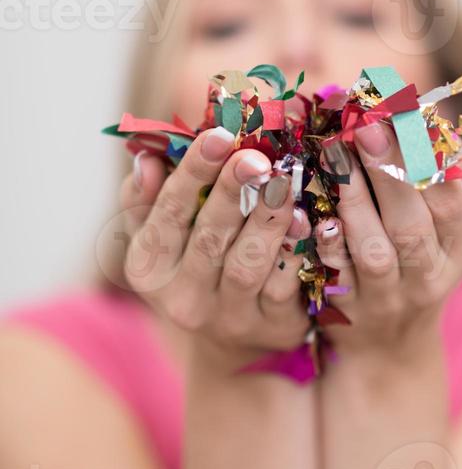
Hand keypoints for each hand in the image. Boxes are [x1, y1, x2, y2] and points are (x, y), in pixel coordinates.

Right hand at [117, 126, 310, 369]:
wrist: (233, 335)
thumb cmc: (193, 259)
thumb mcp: (160, 231)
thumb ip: (146, 194)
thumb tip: (147, 159)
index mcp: (149, 266)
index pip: (167, 213)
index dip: (193, 172)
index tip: (218, 134)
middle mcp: (183, 298)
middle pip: (208, 239)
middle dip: (231, 192)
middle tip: (254, 156)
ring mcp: (229, 318)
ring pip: (247, 265)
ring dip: (266, 220)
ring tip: (284, 181)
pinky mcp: (272, 328)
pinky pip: (285, 288)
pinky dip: (295, 252)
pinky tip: (307, 219)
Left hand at [315, 121, 461, 362]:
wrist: (389, 345)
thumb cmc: (413, 256)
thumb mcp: (439, 222)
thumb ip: (428, 172)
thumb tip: (409, 104)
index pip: (451, 199)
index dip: (426, 158)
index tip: (404, 113)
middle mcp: (431, 274)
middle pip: (412, 225)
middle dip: (389, 173)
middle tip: (366, 127)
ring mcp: (389, 297)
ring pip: (372, 250)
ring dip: (352, 201)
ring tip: (332, 153)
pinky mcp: (347, 310)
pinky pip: (331, 272)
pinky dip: (319, 238)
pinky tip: (304, 203)